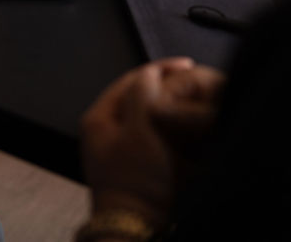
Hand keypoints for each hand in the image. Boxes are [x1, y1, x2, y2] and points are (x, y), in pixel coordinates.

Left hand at [80, 58, 224, 226]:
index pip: (130, 79)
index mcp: (98, 118)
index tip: (185, 65)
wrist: (136, 226)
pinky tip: (186, 128)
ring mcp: (119, 149)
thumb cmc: (134, 183)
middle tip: (191, 81)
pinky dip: (170, 127)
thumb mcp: (140, 129)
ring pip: (148, 115)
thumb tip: (150, 72)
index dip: (159, 69)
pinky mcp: (134, 165)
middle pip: (138, 96)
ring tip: (191, 101)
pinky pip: (154, 135)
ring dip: (169, 106)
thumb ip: (143, 95)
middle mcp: (105, 131)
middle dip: (166, 87)